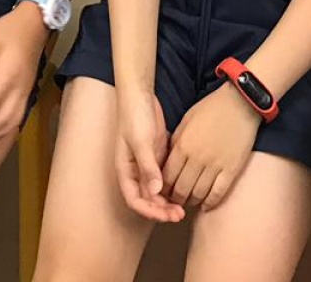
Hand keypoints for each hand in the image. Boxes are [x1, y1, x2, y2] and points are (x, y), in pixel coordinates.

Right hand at [115, 88, 183, 223]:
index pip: (135, 201)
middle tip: (180, 215)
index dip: (150, 211)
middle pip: (147, 200)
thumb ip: (147, 167)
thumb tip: (155, 191)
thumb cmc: (135, 116)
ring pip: (157, 192)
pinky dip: (173, 187)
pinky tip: (186, 188)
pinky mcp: (157, 157)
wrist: (140, 95)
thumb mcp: (141, 141)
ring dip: (168, 201)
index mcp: (125, 171)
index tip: (167, 215)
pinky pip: (165, 179)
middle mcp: (135, 172)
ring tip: (184, 207)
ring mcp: (147, 165)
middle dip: (162, 210)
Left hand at [163, 84, 260, 210]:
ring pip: (198, 194)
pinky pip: (218, 193)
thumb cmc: (211, 108)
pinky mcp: (231, 169)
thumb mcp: (186, 120)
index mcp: (182, 145)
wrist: (240, 103)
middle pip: (181, 189)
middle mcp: (197, 158)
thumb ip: (176, 141)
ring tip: (190, 202)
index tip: (164, 190)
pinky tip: (206, 205)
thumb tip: (169, 160)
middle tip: (176, 200)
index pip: (167, 176)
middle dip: (176, 198)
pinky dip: (210, 202)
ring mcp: (215, 165)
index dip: (163, 187)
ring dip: (192, 202)